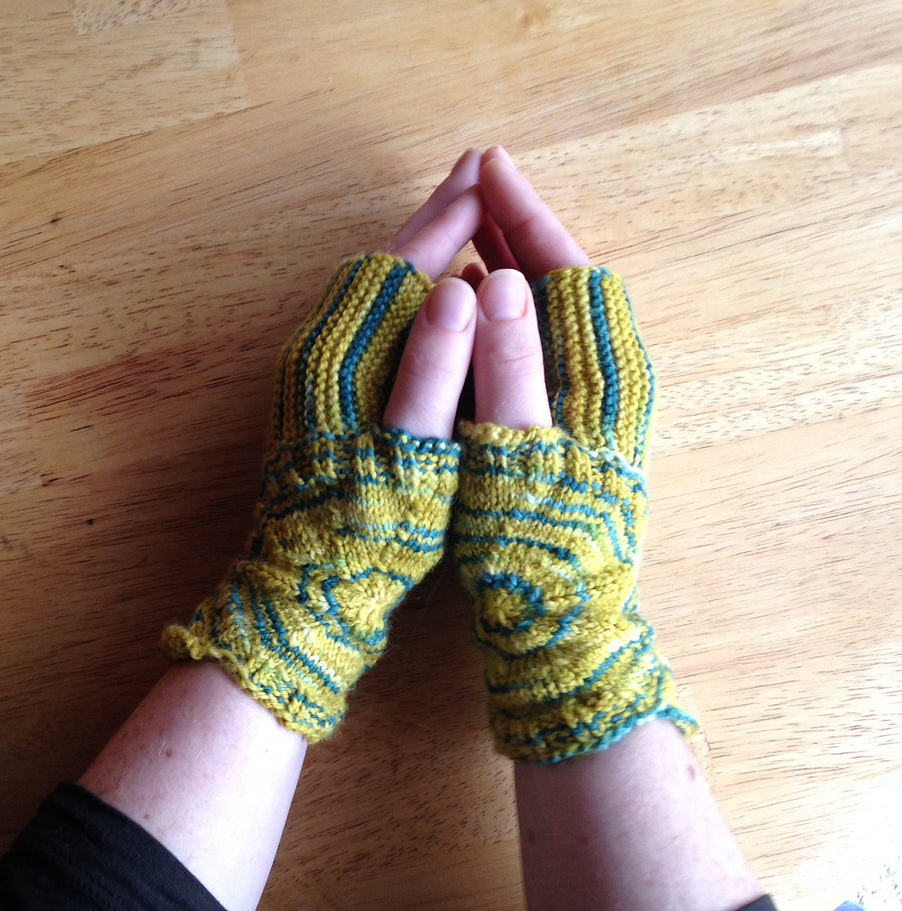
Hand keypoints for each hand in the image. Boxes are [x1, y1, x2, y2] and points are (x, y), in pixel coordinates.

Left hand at [161, 152, 490, 740]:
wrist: (304, 590)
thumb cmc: (366, 530)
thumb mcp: (412, 455)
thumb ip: (434, 371)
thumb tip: (461, 288)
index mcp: (339, 358)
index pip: (400, 266)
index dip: (448, 222)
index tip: (488, 178)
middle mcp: (317, 353)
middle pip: (380, 265)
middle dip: (432, 220)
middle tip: (476, 175)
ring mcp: (313, 374)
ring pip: (371, 292)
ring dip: (418, 253)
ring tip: (465, 222)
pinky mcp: (317, 397)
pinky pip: (367, 323)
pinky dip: (406, 297)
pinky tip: (436, 302)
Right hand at [448, 148, 693, 761]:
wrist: (559, 627)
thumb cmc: (536, 549)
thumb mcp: (515, 457)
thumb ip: (510, 369)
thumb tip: (497, 282)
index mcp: (602, 379)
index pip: (567, 267)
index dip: (523, 214)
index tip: (486, 165)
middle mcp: (606, 379)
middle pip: (564, 277)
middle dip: (517, 226)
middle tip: (472, 178)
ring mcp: (591, 400)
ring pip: (551, 308)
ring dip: (511, 262)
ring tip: (466, 224)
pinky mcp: (572, 423)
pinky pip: (538, 340)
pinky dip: (505, 308)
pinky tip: (470, 303)